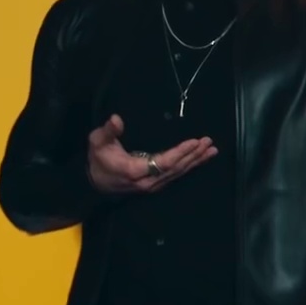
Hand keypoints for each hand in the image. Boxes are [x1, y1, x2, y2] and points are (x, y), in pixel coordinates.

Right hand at [87, 114, 216, 193]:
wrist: (94, 184)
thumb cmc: (97, 160)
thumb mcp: (97, 143)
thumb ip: (109, 131)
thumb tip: (116, 119)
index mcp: (135, 170)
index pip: (164, 162)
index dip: (180, 152)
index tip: (195, 142)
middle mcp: (148, 181)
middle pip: (176, 168)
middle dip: (194, 155)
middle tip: (209, 142)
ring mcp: (153, 185)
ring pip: (179, 173)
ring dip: (196, 161)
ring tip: (211, 150)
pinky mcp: (156, 185)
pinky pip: (176, 175)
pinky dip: (190, 166)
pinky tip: (200, 159)